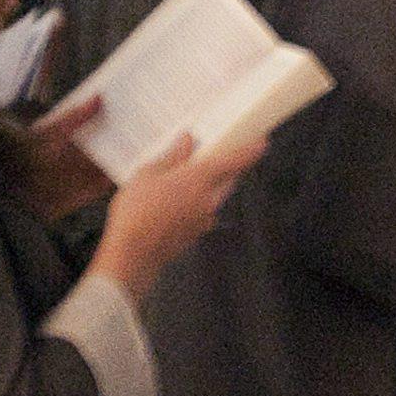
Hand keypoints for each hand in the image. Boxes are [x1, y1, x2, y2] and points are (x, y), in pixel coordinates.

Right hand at [89, 131, 267, 303]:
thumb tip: (187, 141)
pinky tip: (170, 205)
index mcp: (198, 178)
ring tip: (179, 183)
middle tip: (210, 159)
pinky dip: (193, 206)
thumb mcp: (147, 174)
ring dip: (205, 188)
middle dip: (223, 169)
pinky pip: (201, 213)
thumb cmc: (136, 211)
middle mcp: (208, 199)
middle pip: (226, 180)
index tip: (263, 143)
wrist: (132, 255)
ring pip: (213, 197)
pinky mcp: (196, 234)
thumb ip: (172, 157)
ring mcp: (204, 219)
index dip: (250, 151)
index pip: (234, 161)